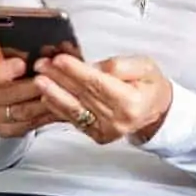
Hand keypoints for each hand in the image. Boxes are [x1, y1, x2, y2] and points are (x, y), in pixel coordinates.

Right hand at [0, 44, 59, 137]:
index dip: (4, 70)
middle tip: (50, 78)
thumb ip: (16, 46)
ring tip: (60, 91)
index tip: (22, 64)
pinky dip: (46, 115)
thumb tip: (31, 39)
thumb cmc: (10, 64)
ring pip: (21, 112)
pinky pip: (29, 125)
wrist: (4, 87)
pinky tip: (60, 105)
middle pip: (7, 95)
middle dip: (32, 87)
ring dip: (42, 102)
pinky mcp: (6, 130)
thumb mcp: (10, 49)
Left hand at [33, 54, 172, 144]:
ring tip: (39, 80)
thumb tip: (94, 67)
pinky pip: (74, 120)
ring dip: (54, 93)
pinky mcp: (97, 136)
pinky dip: (59, 107)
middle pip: (83, 96)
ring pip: (74, 110)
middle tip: (42, 65)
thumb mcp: (145, 66)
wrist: (156, 110)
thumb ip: (120, 65)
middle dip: (59, 78)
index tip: (60, 59)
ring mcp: (106, 131)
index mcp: (131, 102)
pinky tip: (48, 96)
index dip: (77, 71)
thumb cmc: (150, 85)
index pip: (98, 84)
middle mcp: (118, 120)